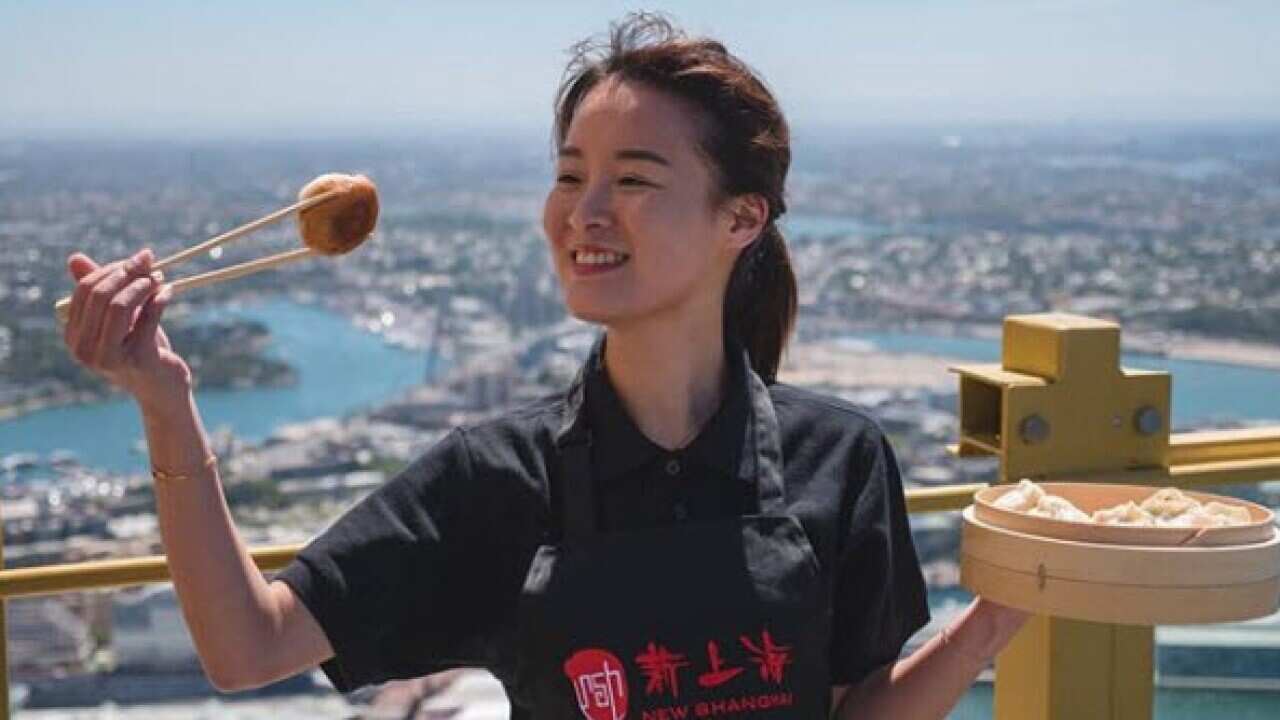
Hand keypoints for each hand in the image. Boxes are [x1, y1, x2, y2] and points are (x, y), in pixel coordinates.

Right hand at [63, 249, 191, 407]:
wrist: (162, 388)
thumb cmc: (140, 349)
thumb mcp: (119, 319)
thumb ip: (101, 290)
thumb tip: (73, 257)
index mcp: (74, 336)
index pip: (85, 290)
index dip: (111, 269)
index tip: (137, 260)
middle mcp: (84, 349)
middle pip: (100, 295)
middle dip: (127, 273)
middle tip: (150, 264)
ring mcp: (109, 357)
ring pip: (119, 305)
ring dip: (143, 285)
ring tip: (159, 278)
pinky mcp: (138, 360)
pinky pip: (148, 318)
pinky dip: (160, 298)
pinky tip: (170, 291)